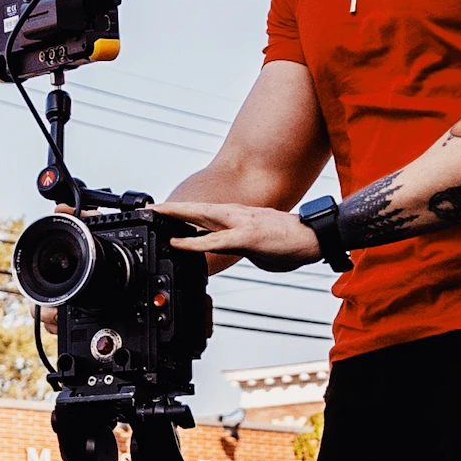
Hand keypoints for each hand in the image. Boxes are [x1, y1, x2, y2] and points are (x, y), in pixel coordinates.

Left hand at [160, 200, 319, 270]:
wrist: (313, 238)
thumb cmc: (288, 243)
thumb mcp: (256, 245)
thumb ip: (238, 246)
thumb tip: (230, 252)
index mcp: (237, 217)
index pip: (202, 213)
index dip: (180, 212)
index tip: (160, 213)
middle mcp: (235, 215)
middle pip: (195, 209)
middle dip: (169, 209)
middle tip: (147, 208)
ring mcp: (240, 224)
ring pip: (200, 217)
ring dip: (176, 216)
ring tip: (155, 215)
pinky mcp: (247, 237)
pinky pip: (215, 240)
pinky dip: (194, 242)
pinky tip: (178, 243)